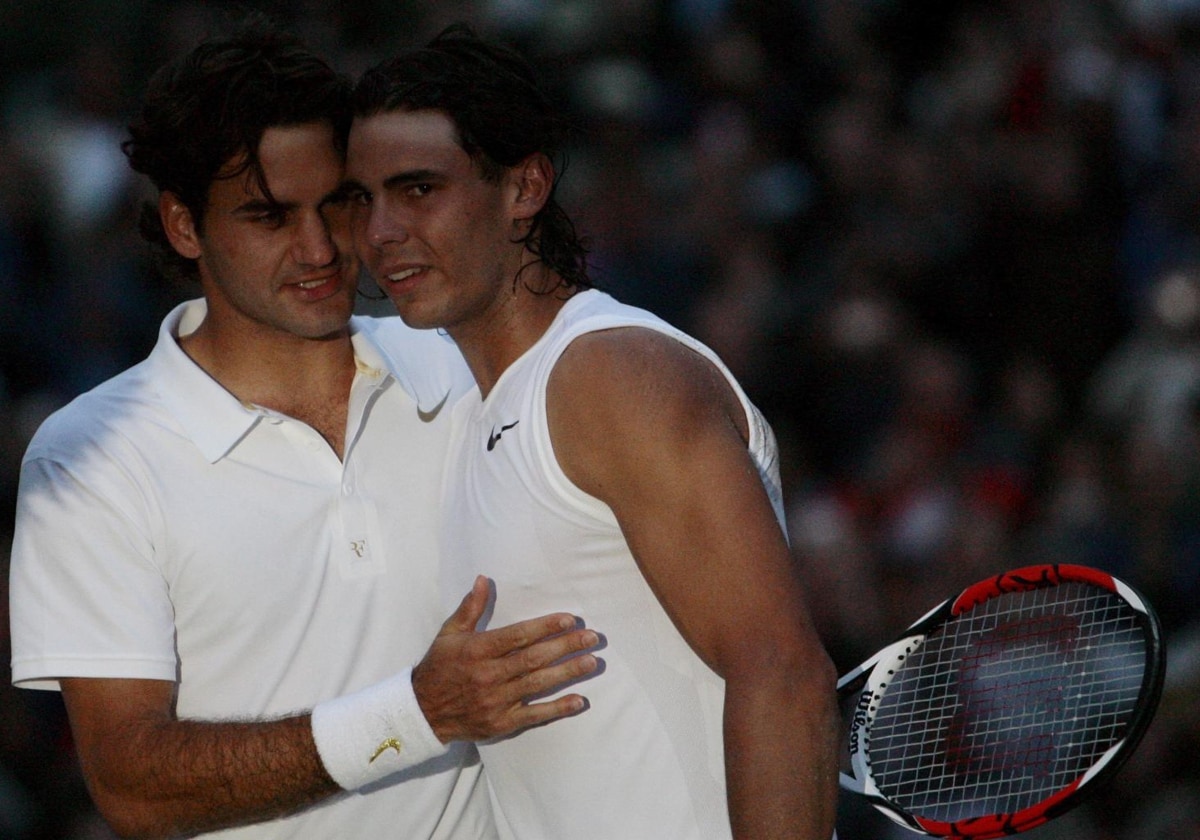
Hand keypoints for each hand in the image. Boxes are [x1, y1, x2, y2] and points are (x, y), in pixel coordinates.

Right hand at [413, 576, 600, 742]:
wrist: (422, 711)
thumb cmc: (439, 667)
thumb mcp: (449, 634)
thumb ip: (470, 608)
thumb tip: (483, 579)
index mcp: (477, 650)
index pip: (517, 636)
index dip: (545, 627)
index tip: (569, 619)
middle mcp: (488, 675)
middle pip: (533, 658)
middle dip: (565, 646)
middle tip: (592, 637)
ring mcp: (496, 701)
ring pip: (537, 684)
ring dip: (567, 672)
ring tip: (592, 662)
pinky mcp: (501, 723)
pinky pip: (534, 715)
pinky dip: (558, 709)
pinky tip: (579, 700)